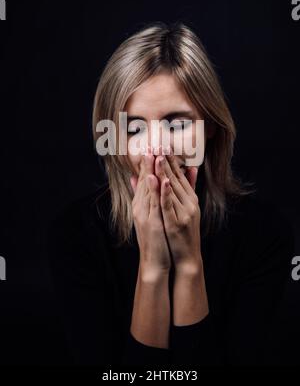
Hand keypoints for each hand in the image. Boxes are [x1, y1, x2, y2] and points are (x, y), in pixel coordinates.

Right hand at [130, 150, 171, 279]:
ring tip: (152, 154)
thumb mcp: (149, 214)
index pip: (144, 179)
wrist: (155, 261)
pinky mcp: (152, 222)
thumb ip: (143, 196)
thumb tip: (136, 179)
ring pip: (148, 189)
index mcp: (141, 204)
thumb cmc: (155, 238)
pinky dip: (156, 191)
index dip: (147, 163)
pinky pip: (154, 204)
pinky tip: (158, 179)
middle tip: (150, 143)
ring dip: (150, 171)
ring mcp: (145, 214)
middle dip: (147, 162)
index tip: (150, 146)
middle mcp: (140, 206)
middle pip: (144, 180)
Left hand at [155, 147, 201, 273]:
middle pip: (175, 177)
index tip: (163, 143)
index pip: (179, 174)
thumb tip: (192, 168)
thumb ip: (188, 188)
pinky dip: (165, 192)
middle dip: (166, 159)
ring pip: (172, 188)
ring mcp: (184, 212)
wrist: (187, 256)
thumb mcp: (187, 208)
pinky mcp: (176, 222)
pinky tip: (161, 180)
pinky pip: (169, 204)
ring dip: (165, 171)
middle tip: (159, 142)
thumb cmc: (183, 232)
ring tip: (158, 155)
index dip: (171, 158)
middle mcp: (189, 202)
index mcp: (189, 198)